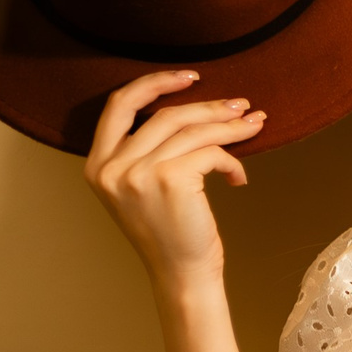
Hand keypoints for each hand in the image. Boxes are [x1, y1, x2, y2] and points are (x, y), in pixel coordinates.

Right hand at [85, 70, 265, 288]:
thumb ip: (149, 148)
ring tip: (255, 124)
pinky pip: (210, 153)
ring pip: (193, 130)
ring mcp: (138, 172)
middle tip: (241, 105)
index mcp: (97, 165)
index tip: (189, 77)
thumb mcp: (142, 187)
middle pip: (166, 115)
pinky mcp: (170, 179)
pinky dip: (231, 161)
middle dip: (210, 107)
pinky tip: (238, 177)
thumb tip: (200, 105)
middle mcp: (112, 167)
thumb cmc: (169, 232)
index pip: (119, 105)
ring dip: (230, 126)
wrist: (181, 275)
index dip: (154, 83)